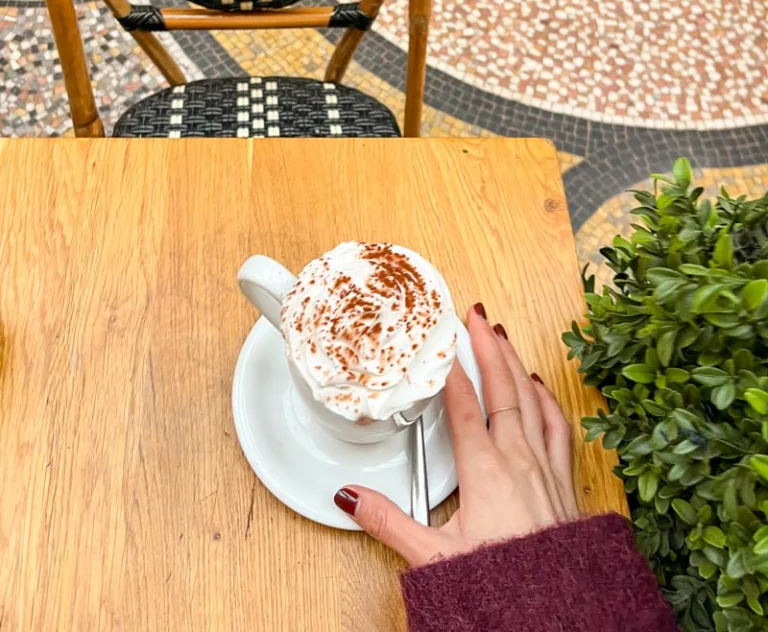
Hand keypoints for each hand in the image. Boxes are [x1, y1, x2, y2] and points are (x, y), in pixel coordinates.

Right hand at [334, 303, 578, 566]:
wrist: (558, 610)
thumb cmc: (503, 584)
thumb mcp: (434, 557)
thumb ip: (389, 523)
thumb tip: (352, 499)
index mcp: (486, 470)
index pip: (464, 405)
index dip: (451, 370)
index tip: (442, 341)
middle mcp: (520, 459)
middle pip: (502, 387)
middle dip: (488, 346)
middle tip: (475, 316)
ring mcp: (546, 467)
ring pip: (531, 399)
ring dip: (516, 363)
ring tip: (503, 337)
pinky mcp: (564, 482)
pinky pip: (558, 426)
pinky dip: (547, 400)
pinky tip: (541, 387)